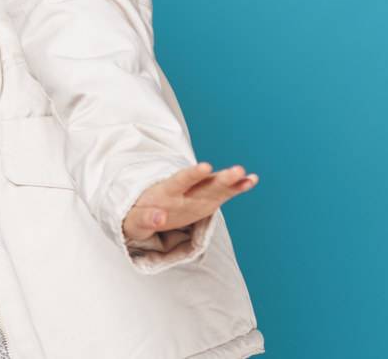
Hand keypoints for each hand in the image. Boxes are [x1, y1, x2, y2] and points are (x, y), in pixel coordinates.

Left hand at [122, 161, 258, 251]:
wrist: (143, 211)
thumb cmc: (137, 216)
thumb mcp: (135, 221)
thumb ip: (145, 219)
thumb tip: (159, 218)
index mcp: (166, 192)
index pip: (180, 180)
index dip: (193, 174)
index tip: (206, 166)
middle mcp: (185, 190)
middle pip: (204, 182)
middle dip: (221, 178)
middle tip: (238, 170)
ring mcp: (196, 193)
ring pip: (215, 185)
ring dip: (231, 181)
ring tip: (246, 175)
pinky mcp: (205, 200)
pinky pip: (223, 193)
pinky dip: (236, 187)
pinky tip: (252, 180)